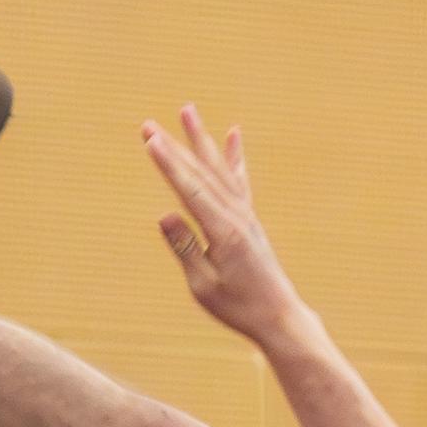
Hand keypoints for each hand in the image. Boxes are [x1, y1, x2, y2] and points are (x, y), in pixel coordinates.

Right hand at [145, 108, 302, 349]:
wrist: (279, 315)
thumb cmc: (239, 307)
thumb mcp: (204, 286)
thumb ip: (185, 249)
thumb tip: (165, 215)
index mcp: (223, 233)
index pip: (190, 191)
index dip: (169, 165)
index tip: (150, 141)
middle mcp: (237, 216)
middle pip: (201, 174)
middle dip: (173, 147)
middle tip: (148, 124)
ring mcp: (246, 215)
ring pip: (219, 169)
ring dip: (200, 140)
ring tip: (187, 111)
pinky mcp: (250, 219)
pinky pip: (239, 180)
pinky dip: (234, 156)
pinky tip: (232, 134)